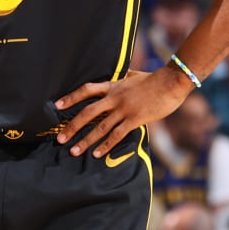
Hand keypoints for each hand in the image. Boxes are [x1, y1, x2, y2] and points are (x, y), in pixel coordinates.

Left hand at [55, 68, 189, 158]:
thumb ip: (121, 79)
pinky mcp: (135, 119)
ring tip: (74, 151)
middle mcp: (115, 98)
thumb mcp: (133, 75)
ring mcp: (124, 109)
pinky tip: (97, 154)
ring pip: (100, 127)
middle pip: (88, 113)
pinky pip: (117, 134)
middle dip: (72, 126)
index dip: (71, 97)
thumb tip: (115, 77)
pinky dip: (106, 145)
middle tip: (60, 139)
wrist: (171, 82)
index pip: (86, 90)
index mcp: (113, 86)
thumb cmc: (154, 79)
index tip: (57, 105)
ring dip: (85, 140)